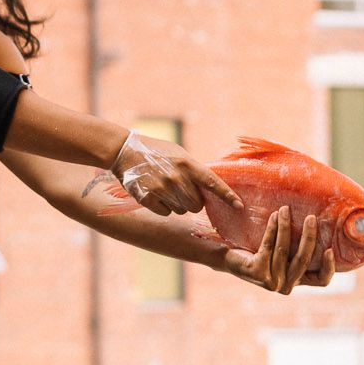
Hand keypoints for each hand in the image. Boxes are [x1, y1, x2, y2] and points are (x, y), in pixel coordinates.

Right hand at [108, 131, 241, 216]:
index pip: (213, 183)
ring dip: (177, 204)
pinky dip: (163, 207)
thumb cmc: (156, 152)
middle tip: (182, 190)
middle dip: (193, 201)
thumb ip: (195, 170)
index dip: (228, 196)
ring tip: (165, 188)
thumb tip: (212, 187)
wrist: (124, 151)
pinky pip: (166, 213)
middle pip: (197, 205)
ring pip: (181, 210)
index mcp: (187, 164)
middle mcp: (176, 177)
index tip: (239, 206)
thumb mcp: (179, 154)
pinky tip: (155, 193)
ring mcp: (161, 188)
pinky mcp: (147, 198)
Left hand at [223, 209, 337, 294]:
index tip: (330, 249)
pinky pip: (268, 245)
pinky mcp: (258, 273)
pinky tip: (273, 216)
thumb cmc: (259, 251)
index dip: (329, 267)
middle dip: (309, 236)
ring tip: (285, 209)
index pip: (321, 280)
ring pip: (284, 250)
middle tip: (311, 217)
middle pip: (303, 260)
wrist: (228, 257)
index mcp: (297, 281)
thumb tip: (321, 222)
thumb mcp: (284, 251)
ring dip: (286, 226)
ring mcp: (271, 282)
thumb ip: (299, 246)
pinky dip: (272, 228)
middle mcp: (286, 286)